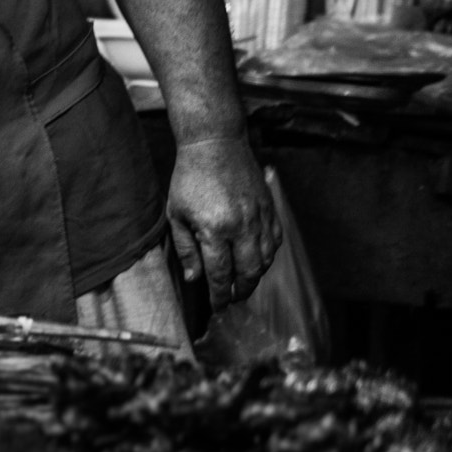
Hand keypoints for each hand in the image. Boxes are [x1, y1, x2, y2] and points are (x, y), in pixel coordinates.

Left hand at [166, 135, 280, 309]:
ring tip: (243, 284)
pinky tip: (257, 262)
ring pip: (266, 260)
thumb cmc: (189, 178)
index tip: (218, 306)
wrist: (215, 145)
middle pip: (248, 272)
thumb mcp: (176, 213)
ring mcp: (260, 218)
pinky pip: (275, 242)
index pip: (221, 274)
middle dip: (241, 291)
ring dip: (256, 277)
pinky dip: (268, 257)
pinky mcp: (270, 209)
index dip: (219, 294)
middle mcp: (242, 227)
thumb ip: (186, 248)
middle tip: (232, 299)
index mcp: (214, 229)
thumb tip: (194, 279)